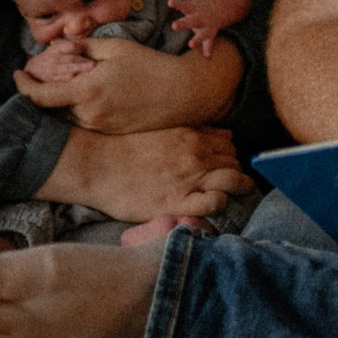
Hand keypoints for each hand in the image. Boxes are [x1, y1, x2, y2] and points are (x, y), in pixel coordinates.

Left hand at [18, 32, 240, 131]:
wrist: (183, 94)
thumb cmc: (150, 66)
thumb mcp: (117, 48)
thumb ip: (85, 46)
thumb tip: (61, 44)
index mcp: (87, 92)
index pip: (40, 97)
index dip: (23, 86)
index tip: (17, 73)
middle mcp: (90, 114)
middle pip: (51, 107)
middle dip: (43, 89)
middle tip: (43, 70)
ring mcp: (100, 127)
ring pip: (67, 114)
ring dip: (62, 98)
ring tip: (69, 78)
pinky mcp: (110, 133)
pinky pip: (84, 120)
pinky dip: (78, 106)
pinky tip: (89, 91)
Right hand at [38, 123, 252, 222]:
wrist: (97, 164)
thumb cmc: (125, 149)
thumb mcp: (164, 132)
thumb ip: (196, 132)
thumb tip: (225, 135)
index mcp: (192, 137)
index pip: (229, 147)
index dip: (231, 158)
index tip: (227, 167)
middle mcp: (195, 156)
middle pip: (234, 164)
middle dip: (237, 173)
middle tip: (232, 184)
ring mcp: (188, 179)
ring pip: (234, 181)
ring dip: (239, 188)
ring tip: (236, 196)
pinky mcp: (177, 202)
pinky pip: (215, 203)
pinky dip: (221, 204)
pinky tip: (213, 205)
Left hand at [167, 0, 250, 56]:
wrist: (221, 8)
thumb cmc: (201, 3)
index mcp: (194, 7)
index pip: (184, 4)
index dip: (177, 3)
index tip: (169, 1)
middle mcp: (199, 17)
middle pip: (190, 20)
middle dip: (183, 23)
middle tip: (174, 26)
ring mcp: (205, 27)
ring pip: (201, 34)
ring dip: (197, 40)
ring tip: (191, 45)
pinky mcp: (210, 34)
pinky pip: (209, 43)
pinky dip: (208, 49)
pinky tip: (207, 57)